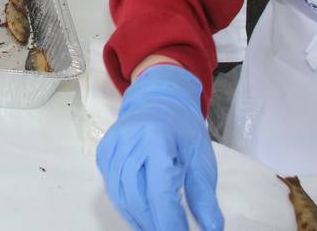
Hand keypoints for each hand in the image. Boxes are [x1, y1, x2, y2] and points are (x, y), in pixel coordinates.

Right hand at [96, 64, 222, 230]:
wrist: (158, 98)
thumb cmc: (182, 127)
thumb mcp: (200, 157)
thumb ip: (204, 195)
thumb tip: (212, 228)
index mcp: (157, 138)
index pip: (159, 189)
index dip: (169, 220)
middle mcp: (130, 140)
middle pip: (136, 195)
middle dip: (153, 223)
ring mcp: (113, 145)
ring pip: (119, 193)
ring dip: (137, 218)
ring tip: (155, 227)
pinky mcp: (104, 151)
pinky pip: (111, 185)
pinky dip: (125, 204)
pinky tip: (140, 213)